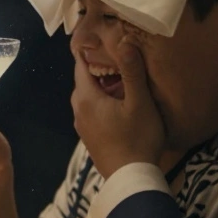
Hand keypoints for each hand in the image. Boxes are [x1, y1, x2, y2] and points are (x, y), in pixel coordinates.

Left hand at [72, 39, 164, 178]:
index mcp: (86, 98)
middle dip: (98, 69)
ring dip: (101, 88)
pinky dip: (102, 104)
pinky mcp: (90, 139)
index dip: (89, 50)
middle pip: (84, 82)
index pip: (80, 65)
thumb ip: (132, 72)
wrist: (131, 178)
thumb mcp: (139, 102)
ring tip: (122, 82)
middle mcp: (78, 110)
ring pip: (88, 98)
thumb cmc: (137, 137)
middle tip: (118, 59)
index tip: (101, 38)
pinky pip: (92, 113)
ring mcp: (83, 127)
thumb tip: (124, 42)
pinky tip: (119, 107)